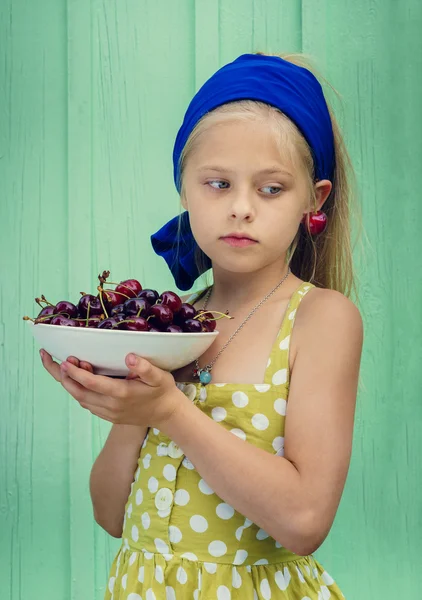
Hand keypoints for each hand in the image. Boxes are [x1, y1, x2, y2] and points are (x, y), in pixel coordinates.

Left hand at [39, 350, 184, 427]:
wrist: (167, 414)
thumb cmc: (163, 391)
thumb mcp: (160, 377)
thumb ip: (144, 368)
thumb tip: (129, 357)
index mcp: (121, 394)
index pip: (91, 383)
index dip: (75, 372)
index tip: (65, 360)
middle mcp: (111, 406)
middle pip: (78, 393)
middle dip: (63, 377)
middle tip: (52, 359)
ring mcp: (108, 413)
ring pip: (80, 399)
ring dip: (69, 384)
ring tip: (61, 367)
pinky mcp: (108, 416)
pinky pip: (87, 404)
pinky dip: (77, 392)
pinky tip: (76, 380)